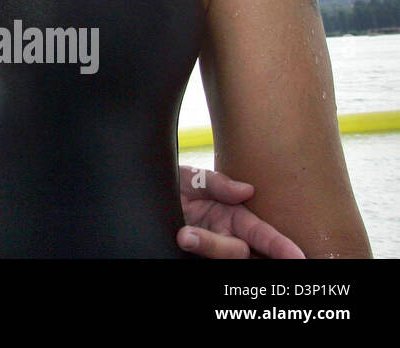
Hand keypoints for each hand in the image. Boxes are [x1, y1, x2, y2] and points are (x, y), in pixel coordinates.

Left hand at [176, 165, 305, 258]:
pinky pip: (205, 261)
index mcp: (234, 217)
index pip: (263, 234)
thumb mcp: (191, 178)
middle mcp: (227, 237)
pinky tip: (184, 240)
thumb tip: (246, 190)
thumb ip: (216, 183)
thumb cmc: (173, 185)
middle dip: (222, 246)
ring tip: (181, 234)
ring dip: (204, 246)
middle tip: (189, 234)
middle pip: (240, 252)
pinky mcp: (195, 257)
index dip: (281, 246)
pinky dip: (200, 252)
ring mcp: (211, 250)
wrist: (142, 196)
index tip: (297, 256)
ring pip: (222, 258)